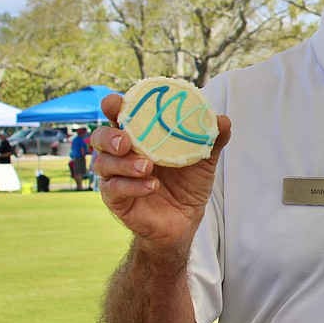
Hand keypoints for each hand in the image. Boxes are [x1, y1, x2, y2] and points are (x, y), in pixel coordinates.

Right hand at [92, 94, 231, 254]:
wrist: (186, 220)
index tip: (116, 102)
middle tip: (126, 141)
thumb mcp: (203, 159)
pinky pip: (114, 190)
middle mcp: (122, 155)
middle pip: (100, 138)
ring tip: (147, 166)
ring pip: (104, 164)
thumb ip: (212, 138)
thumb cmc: (188, 183)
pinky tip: (152, 186)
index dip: (113, 106)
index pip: (119, 117)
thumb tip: (223, 120)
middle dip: (109, 136)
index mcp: (139, 138)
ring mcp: (116, 177)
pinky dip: (132, 186)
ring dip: (123, 163)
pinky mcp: (117, 201)